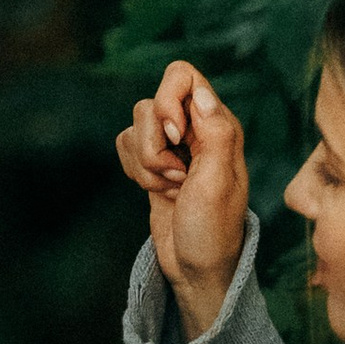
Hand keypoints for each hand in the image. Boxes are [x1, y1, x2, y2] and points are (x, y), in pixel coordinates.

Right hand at [114, 61, 247, 338]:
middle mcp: (195, 127)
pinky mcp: (152, 162)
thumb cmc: (213, 229)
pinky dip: (134, 170)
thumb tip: (200, 91)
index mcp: (219, 124)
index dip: (167, 101)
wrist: (195, 267)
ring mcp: (172, 145)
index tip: (175, 138)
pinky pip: (125, 145)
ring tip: (171, 188)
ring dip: (145, 164)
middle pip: (151, 103)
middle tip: (178, 176)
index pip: (182, 76)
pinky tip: (157, 191)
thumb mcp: (219, 181)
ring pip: (135, 127)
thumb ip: (215, 131)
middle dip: (153, 146)